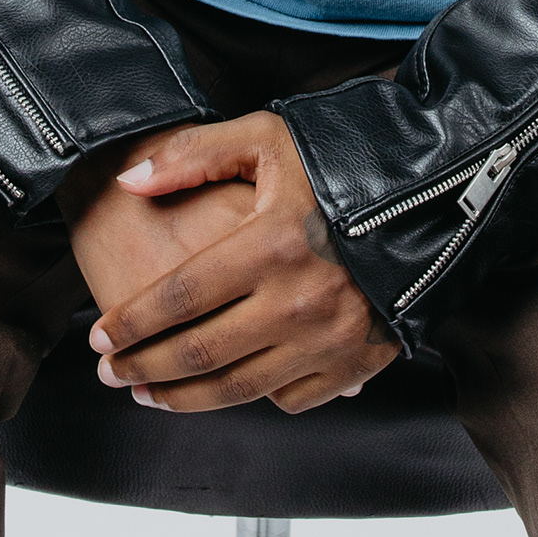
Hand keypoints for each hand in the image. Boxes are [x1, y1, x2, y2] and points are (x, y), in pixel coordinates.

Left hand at [88, 112, 399, 415]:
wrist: (439, 194)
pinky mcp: (357, 363)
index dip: (132, 323)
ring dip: (184, 398)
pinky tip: (227, 386)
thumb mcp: (270, 138)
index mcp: (273, 243)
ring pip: (239, 388)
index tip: (98, 338)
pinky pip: (291, 398)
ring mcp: (330, 339)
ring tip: (148, 395)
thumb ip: (195, 155)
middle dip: (143, 368)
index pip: (180, 297)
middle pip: (200, 352)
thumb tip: (130, 182)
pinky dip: (254, 397)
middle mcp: (299, 301)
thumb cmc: (346, 160)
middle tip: (109, 375)